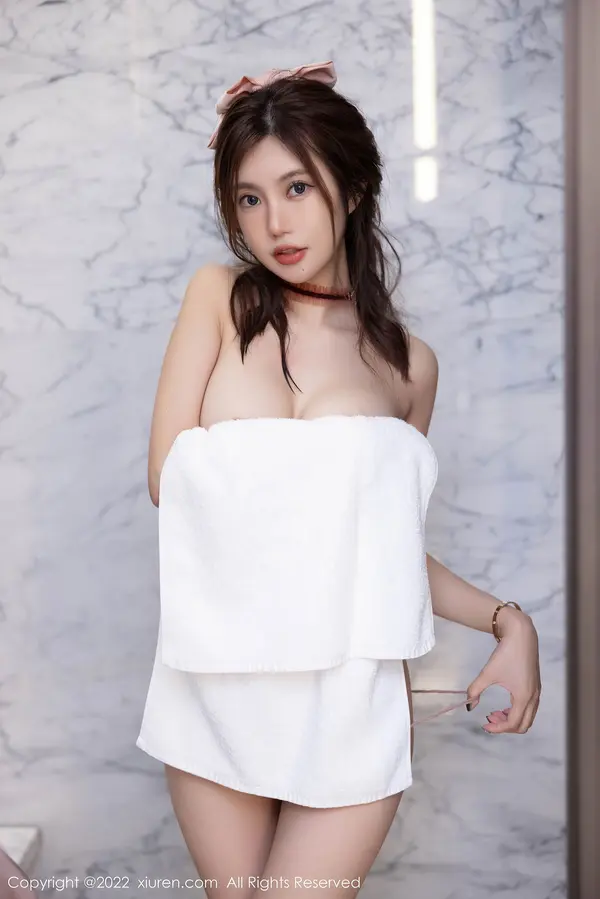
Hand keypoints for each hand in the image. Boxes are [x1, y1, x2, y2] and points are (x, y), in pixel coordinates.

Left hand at [466, 612, 540, 733]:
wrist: (521, 635)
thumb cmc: (506, 653)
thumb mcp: (488, 673)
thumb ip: (476, 690)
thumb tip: (469, 705)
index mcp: (523, 697)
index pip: (512, 723)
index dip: (497, 728)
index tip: (484, 725)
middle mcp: (533, 697)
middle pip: (523, 725)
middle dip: (506, 726)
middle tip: (489, 719)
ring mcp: (537, 692)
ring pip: (528, 717)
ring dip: (512, 719)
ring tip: (495, 712)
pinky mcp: (536, 686)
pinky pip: (530, 708)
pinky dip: (518, 711)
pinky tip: (505, 704)